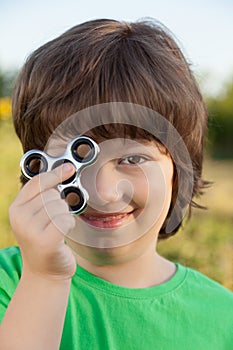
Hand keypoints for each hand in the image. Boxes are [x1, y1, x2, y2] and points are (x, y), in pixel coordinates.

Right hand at [9, 163, 76, 279]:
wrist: (45, 272)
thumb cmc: (44, 240)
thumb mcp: (36, 216)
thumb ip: (43, 195)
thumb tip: (65, 170)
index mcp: (16, 209)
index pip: (37, 183)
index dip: (55, 174)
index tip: (69, 168)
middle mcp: (20, 218)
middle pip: (52, 194)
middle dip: (59, 206)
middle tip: (53, 222)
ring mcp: (30, 230)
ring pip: (60, 206)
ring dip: (65, 216)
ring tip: (56, 230)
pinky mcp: (45, 240)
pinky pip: (66, 219)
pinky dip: (70, 225)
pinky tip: (62, 236)